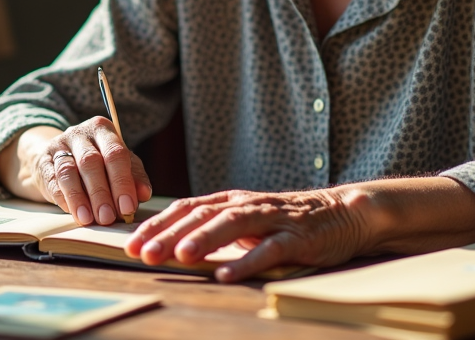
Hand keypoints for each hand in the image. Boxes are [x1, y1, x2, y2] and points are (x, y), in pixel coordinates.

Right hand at [3, 120, 151, 225]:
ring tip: (89, 220)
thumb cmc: (98, 162)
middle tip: (108, 218)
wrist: (60, 157)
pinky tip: (73, 212)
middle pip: (91, 162)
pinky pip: (52, 180)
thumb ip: (133, 177)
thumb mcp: (120, 165)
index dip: (122, 181)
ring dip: (79, 198)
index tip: (127, 207)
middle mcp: (81, 134)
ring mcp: (59, 146)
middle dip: (101, 193)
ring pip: (68, 171)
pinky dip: (63, 198)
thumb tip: (144, 194)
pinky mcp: (43, 162)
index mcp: (104, 130)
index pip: (116, 153)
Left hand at [124, 188, 370, 281]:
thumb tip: (170, 245)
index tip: (130, 242)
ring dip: (204, 239)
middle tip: (143, 252)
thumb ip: (215, 229)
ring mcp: (272, 219)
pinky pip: (268, 249)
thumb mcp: (247, 222)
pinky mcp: (296, 237)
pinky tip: (226, 274)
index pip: (186, 207)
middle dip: (170, 233)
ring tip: (180, 256)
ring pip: (232, 224)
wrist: (344, 213)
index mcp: (232, 200)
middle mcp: (248, 205)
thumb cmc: (287, 221)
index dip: (158, 224)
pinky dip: (245, 261)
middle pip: (203, 214)